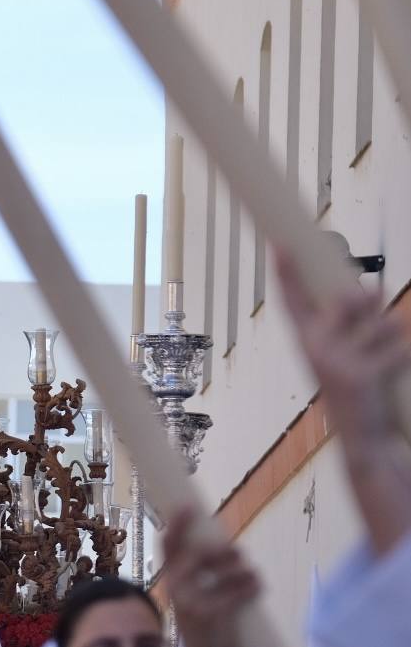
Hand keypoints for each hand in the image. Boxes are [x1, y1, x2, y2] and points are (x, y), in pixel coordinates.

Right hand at [160, 507, 258, 646]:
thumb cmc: (205, 622)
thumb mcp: (195, 594)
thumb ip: (200, 572)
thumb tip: (223, 544)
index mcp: (171, 580)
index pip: (168, 545)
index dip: (177, 524)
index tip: (188, 506)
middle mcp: (176, 588)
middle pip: (197, 554)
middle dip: (221, 551)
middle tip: (238, 552)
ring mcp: (192, 601)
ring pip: (222, 572)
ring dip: (243, 570)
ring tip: (253, 573)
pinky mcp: (211, 614)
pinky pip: (236, 592)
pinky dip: (252, 587)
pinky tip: (258, 586)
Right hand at [276, 252, 410, 445]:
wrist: (362, 434)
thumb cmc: (358, 383)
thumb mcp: (351, 346)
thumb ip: (358, 315)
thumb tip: (372, 288)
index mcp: (306, 337)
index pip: (291, 298)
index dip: (285, 271)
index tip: (280, 244)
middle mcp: (313, 346)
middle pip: (349, 300)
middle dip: (368, 303)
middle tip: (372, 317)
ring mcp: (333, 361)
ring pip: (384, 324)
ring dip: (393, 336)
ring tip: (383, 358)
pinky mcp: (358, 375)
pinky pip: (399, 349)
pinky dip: (403, 358)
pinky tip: (389, 375)